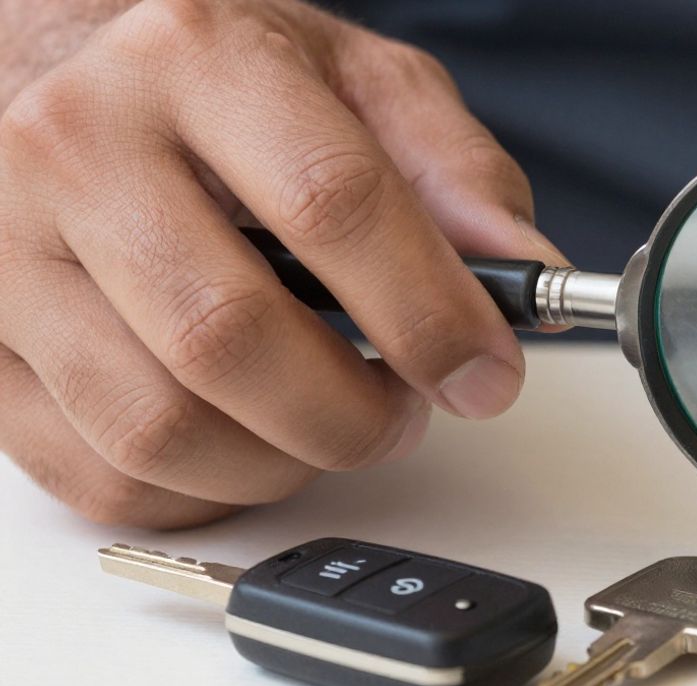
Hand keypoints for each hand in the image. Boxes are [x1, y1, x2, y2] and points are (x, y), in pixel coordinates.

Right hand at [0, 0, 567, 526]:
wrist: (57, 61)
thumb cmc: (214, 76)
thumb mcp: (358, 81)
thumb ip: (455, 172)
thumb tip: (523, 275)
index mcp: (195, 61)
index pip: (330, 205)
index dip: (430, 314)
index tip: (485, 374)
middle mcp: (78, 146)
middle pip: (231, 339)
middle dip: (353, 415)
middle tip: (402, 412)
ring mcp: (5, 250)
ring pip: (158, 429)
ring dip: (279, 463)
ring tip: (323, 421)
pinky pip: (100, 475)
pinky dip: (201, 491)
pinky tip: (243, 438)